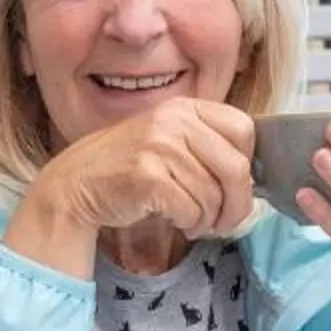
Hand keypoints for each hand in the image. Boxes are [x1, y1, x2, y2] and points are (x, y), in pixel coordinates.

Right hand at [5, 100, 255, 278]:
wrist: (77, 184)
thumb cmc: (129, 168)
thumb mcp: (170, 140)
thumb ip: (207, 146)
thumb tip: (253, 175)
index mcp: (186, 107)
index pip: (244, 129)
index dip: (247, 164)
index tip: (236, 186)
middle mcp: (174, 120)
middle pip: (236, 168)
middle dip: (237, 204)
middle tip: (224, 220)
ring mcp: (159, 146)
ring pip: (213, 195)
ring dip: (207, 218)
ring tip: (190, 218)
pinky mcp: (148, 176)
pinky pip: (191, 209)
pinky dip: (189, 223)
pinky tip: (176, 220)